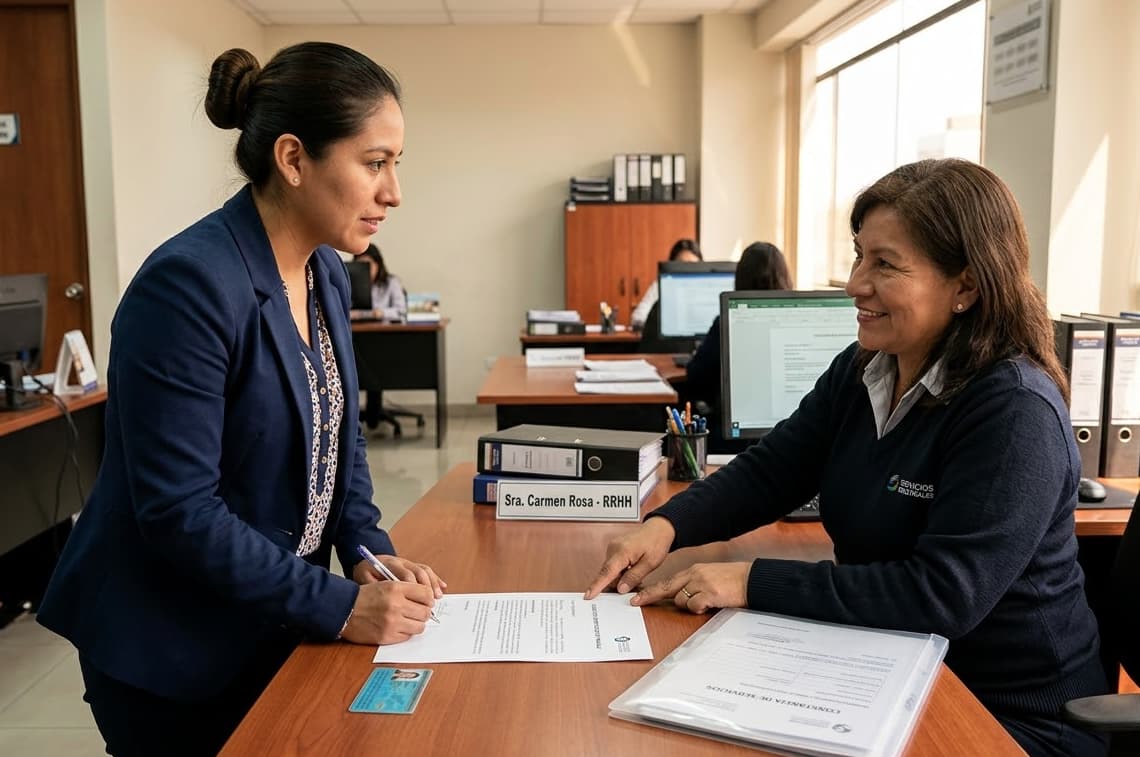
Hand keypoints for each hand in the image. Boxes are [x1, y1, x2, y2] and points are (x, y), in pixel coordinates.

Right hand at [340, 581, 435, 644]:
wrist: (344, 609)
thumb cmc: (365, 596)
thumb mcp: (386, 584)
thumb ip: (407, 589)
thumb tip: (429, 599)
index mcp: (396, 588)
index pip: (426, 593)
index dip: (428, 598)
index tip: (426, 601)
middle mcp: (396, 605)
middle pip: (425, 611)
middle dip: (424, 612)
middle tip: (418, 612)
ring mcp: (392, 622)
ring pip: (420, 626)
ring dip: (416, 623)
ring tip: (408, 620)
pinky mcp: (387, 636)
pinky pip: (408, 636)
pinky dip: (405, 632)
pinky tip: (398, 626)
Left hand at [353, 554, 446, 598]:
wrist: (366, 561)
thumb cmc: (365, 573)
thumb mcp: (363, 578)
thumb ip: (374, 587)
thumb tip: (386, 600)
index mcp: (390, 564)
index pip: (406, 576)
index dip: (414, 589)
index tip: (417, 603)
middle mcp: (402, 562)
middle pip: (419, 573)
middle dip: (427, 588)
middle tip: (430, 605)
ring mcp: (409, 563)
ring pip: (425, 571)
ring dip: (433, 584)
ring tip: (438, 597)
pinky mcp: (413, 566)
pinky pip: (427, 570)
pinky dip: (435, 579)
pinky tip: (442, 588)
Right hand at [583, 517, 674, 599]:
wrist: (658, 528)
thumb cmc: (656, 543)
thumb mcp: (650, 564)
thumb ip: (634, 577)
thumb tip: (620, 589)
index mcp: (622, 551)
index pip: (607, 572)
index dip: (597, 585)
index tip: (588, 595)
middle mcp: (613, 548)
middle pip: (608, 574)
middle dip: (618, 584)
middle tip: (635, 585)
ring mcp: (612, 548)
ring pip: (610, 571)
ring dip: (620, 577)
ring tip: (637, 574)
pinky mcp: (614, 549)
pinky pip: (613, 565)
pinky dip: (621, 571)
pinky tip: (632, 570)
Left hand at [632, 562, 750, 613]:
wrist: (750, 579)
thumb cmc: (732, 580)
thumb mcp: (709, 577)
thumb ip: (694, 585)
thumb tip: (680, 598)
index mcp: (693, 571)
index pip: (667, 582)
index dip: (651, 591)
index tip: (636, 597)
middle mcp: (694, 575)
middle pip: (666, 588)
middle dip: (650, 596)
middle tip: (637, 602)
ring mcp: (700, 583)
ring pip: (681, 600)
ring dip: (689, 606)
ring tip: (706, 601)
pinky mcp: (708, 593)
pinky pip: (694, 606)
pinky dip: (700, 608)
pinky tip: (711, 603)